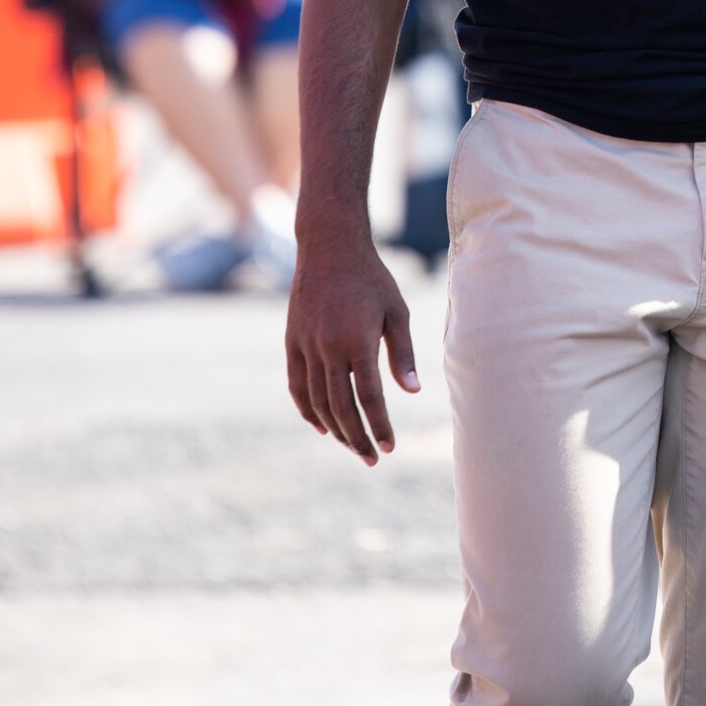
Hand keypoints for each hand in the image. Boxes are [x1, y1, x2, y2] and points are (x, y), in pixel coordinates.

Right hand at [285, 236, 419, 463]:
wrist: (329, 246)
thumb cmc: (372, 278)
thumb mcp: (396, 311)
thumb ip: (402, 354)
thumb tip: (413, 392)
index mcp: (357, 341)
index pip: (368, 397)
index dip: (379, 426)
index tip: (390, 447)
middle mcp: (327, 347)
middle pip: (340, 407)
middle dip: (356, 438)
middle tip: (371, 459)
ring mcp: (306, 345)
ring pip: (317, 401)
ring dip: (334, 429)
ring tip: (351, 445)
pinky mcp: (292, 341)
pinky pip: (297, 385)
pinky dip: (307, 410)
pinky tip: (322, 426)